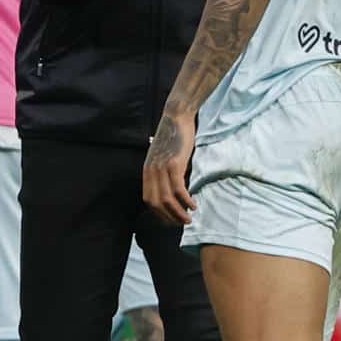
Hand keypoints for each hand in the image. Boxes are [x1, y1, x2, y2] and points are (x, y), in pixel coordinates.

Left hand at [142, 107, 197, 226]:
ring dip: (178, 213)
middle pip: (156, 204)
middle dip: (169, 218)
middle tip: (182, 223)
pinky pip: (178, 189)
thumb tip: (170, 187)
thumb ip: (162, 171)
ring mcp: (161, 168)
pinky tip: (193, 205)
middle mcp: (151, 171)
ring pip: (167, 199)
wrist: (176, 117)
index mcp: (147, 171)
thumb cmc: (173, 136)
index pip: (149, 200)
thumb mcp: (162, 156)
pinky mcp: (174, 164)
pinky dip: (185, 200)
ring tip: (189, 219)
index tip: (171, 220)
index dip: (159, 214)